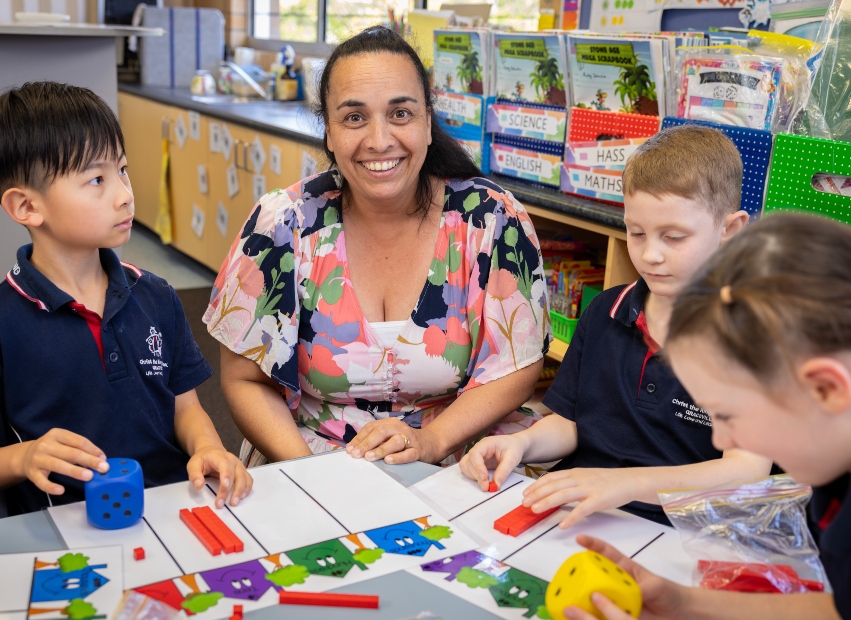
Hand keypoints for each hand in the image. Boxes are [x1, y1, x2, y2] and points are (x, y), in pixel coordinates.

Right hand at [21, 429, 107, 494]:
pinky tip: (61, 490)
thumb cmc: (52, 449)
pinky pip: (41, 482)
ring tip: (89, 476)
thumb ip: (80, 448)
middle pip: (71, 453)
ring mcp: (38, 459)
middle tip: (103, 468)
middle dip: (89, 460)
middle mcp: (46, 445)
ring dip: (75, 471)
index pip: (79, 442)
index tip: (104, 459)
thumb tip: (101, 458)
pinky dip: (50, 487)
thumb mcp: (64, 442)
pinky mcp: (32, 473)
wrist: (25, 456)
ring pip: (58, 465)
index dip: (93, 450)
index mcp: (57, 434)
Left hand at [187, 447, 252, 507]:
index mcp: (220, 456)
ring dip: (241, 491)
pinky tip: (241, 497)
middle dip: (234, 490)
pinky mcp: (242, 471)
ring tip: (234, 502)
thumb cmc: (203, 459)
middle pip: (238, 474)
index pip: (226, 466)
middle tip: (226, 503)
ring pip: (245, 478)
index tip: (224, 488)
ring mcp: (239, 466)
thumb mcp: (193, 464)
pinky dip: (247, 489)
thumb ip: (194, 474)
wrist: (211, 451)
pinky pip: (249, 480)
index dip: (226, 477)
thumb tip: (199, 486)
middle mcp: (233, 460)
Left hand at [346, 419, 439, 463]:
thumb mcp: (389, 436)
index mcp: (390, 424)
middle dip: (366, 443)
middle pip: (381, 432)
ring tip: (369, 457)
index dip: (359, 438)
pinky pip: (408, 454)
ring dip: (380, 449)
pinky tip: (388, 461)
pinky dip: (398, 457)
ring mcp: (410, 439)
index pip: (371, 428)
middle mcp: (399, 429)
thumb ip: (374, 441)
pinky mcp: (418, 451)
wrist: (431, 443)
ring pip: (395, 442)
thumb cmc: (405, 441)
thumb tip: (352, 449)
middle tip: (356, 454)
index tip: (349, 449)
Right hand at [459, 435, 524, 490]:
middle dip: (477, 476)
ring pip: (466, 466)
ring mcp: (475, 455)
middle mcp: (478, 448)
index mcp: (486, 443)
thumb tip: (496, 485)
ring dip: (473, 476)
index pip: (475, 453)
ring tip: (486, 483)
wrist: (515, 445)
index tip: (485, 478)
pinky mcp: (475, 462)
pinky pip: (467, 469)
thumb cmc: (514, 448)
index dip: (478, 467)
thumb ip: (504, 471)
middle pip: (469, 462)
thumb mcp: (512, 459)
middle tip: (487, 487)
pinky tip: (483, 479)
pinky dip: (472, 476)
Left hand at [523, 468, 636, 528]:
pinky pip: (582, 509)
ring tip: (535, 510)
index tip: (526, 493)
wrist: (630, 480)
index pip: (551, 478)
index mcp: (575, 473)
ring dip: (547, 503)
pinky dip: (571, 517)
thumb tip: (553, 491)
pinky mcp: (599, 500)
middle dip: (537, 495)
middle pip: (554, 486)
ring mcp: (589, 488)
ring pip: (564, 495)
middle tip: (524, 504)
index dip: (536, 485)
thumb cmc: (607, 481)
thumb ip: (571, 483)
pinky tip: (562, 525)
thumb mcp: (586, 477)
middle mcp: (579, 479)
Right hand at [564, 535, 684, 619]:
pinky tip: (585, 615)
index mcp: (625, 570)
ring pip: (596, 596)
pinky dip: (593, 615)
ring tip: (572, 598)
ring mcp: (616, 600)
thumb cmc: (668, 593)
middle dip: (582, 575)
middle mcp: (617, 584)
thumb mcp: (655, 586)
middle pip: (595, 576)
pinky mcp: (618, 616)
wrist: (679, 614)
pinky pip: (603, 615)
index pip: (606, 554)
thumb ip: (640, 588)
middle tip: (572, 576)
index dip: (593, 545)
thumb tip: (627, 593)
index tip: (580, 538)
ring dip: (584, 597)